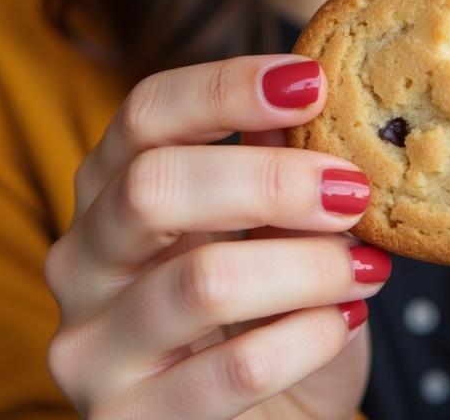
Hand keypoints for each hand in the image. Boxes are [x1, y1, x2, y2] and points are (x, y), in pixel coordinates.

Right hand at [45, 55, 389, 418]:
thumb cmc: (267, 309)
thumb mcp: (274, 225)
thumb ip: (275, 160)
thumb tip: (311, 88)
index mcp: (113, 188)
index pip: (146, 112)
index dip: (227, 86)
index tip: (312, 82)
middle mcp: (83, 259)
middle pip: (153, 185)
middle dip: (270, 179)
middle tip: (352, 189)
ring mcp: (95, 346)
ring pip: (202, 280)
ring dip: (308, 265)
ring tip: (366, 266)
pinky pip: (235, 367)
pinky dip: (310, 336)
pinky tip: (345, 320)